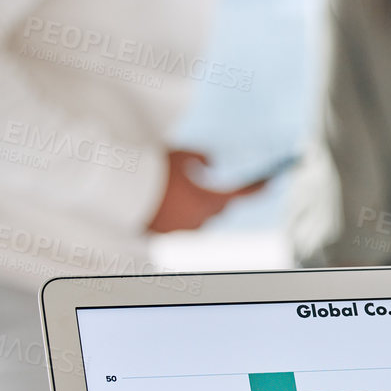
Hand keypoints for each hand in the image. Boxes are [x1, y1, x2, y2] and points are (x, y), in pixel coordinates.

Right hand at [146, 150, 265, 233]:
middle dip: (217, 197)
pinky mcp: (164, 235)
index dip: (257, 188)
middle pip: (218, 208)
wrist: (121, 188)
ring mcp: (182, 230)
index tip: (270, 184)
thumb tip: (212, 161)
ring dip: (194, 205)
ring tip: (179, 190)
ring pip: (198, 217)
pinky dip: (178, 213)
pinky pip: (179, 224)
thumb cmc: (153, 169)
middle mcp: (199, 219)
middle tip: (211, 183)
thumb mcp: (181, 154)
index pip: (241, 194)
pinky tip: (168, 202)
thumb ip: (202, 157)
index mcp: (207, 200)